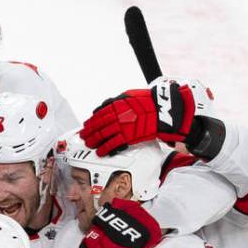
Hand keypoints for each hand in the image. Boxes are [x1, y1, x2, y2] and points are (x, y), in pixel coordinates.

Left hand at [80, 80, 195, 155]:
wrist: (163, 110)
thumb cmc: (148, 102)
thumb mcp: (129, 95)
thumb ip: (114, 101)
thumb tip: (100, 108)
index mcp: (116, 105)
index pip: (98, 115)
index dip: (90, 122)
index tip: (85, 126)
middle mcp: (117, 116)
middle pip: (98, 126)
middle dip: (88, 133)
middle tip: (83, 137)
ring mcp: (122, 127)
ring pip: (103, 135)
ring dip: (94, 141)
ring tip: (90, 145)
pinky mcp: (129, 137)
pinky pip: (113, 144)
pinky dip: (105, 149)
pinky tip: (100, 152)